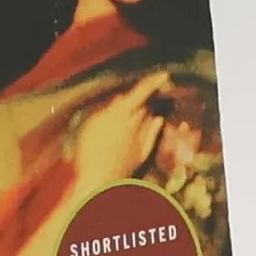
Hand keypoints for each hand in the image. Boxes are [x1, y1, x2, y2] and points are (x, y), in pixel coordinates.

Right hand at [73, 71, 171, 192]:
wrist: (100, 181)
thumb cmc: (90, 151)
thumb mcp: (91, 124)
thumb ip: (107, 110)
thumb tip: (120, 100)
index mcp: (123, 111)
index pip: (142, 91)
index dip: (154, 81)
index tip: (165, 74)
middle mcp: (137, 122)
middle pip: (146, 104)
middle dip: (146, 98)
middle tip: (144, 93)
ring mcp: (142, 137)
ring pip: (150, 117)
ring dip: (148, 111)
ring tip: (144, 106)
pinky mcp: (143, 152)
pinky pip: (153, 133)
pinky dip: (155, 125)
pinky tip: (158, 121)